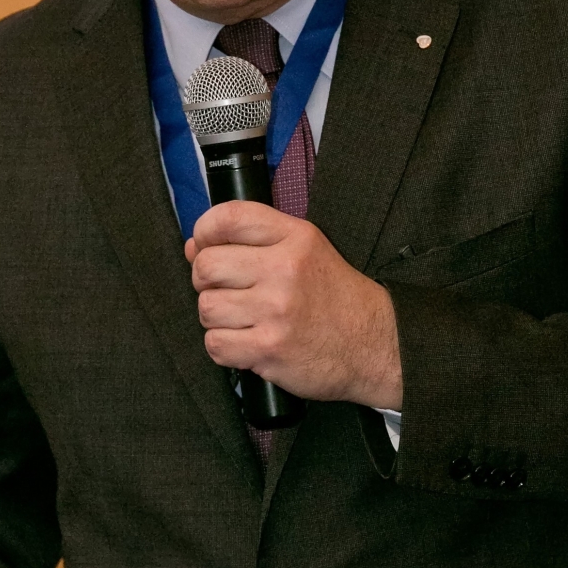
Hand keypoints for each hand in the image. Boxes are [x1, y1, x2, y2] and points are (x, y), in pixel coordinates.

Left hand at [185, 202, 402, 408]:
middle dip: (207, 282)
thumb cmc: (334, 297)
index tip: (206, 247)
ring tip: (242, 320)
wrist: (374, 344)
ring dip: (217, 318)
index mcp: (294, 238)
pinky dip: (224, 347)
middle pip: (206, 266)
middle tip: (228, 291)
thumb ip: (253, 240)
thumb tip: (193, 246)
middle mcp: (284, 269)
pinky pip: (216, 345)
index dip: (204, 232)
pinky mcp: (269, 348)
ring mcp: (276, 311)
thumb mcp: (306, 249)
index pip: (227, 218)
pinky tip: (246, 343)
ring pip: (207, 308)